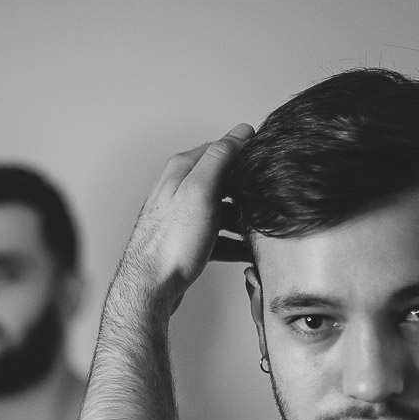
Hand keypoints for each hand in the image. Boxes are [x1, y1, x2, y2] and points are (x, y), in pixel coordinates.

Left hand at [116, 124, 253, 296]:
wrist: (151, 288)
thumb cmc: (170, 243)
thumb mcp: (200, 190)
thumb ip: (219, 158)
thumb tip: (240, 132)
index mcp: (181, 171)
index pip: (220, 149)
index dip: (245, 154)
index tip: (266, 162)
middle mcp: (179, 191)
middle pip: (223, 182)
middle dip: (247, 191)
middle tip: (267, 201)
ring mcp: (183, 218)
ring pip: (222, 210)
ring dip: (243, 219)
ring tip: (261, 229)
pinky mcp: (187, 242)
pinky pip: (218, 237)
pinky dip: (234, 243)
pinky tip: (247, 251)